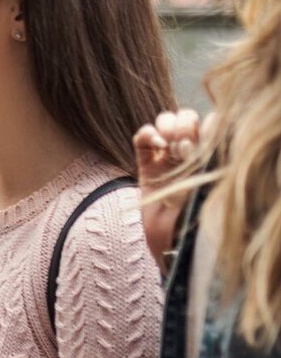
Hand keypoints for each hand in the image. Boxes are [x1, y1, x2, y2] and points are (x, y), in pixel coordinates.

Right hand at [133, 107, 202, 266]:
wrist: (175, 239)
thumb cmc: (202, 215)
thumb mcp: (214, 179)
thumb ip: (214, 150)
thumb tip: (215, 120)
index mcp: (212, 156)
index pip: (212, 122)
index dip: (207, 124)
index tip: (206, 140)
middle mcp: (191, 154)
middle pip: (187, 117)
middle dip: (185, 125)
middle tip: (184, 145)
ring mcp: (167, 158)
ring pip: (165, 121)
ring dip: (167, 126)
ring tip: (169, 145)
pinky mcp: (146, 166)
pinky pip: (142, 138)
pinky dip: (147, 134)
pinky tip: (155, 145)